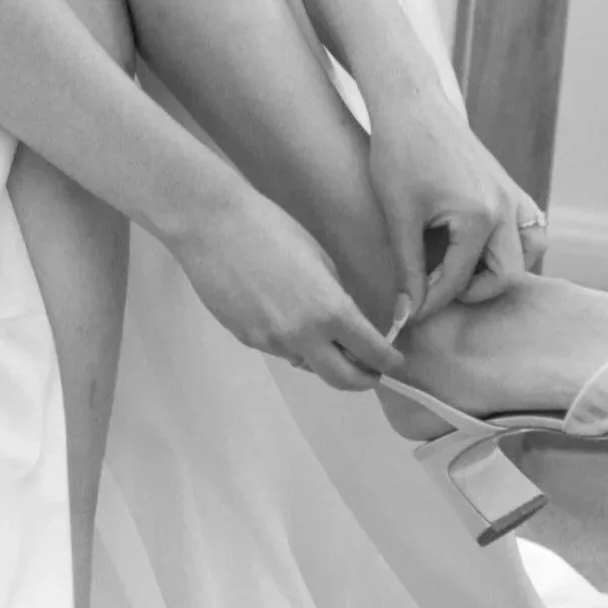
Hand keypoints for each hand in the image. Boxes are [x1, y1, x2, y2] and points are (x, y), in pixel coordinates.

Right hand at [164, 179, 401, 389]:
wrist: (213, 227)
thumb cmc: (272, 228)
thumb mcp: (320, 259)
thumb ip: (337, 298)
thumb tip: (343, 326)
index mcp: (329, 310)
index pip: (371, 351)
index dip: (388, 361)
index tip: (394, 363)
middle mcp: (302, 336)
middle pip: (342, 380)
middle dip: (363, 380)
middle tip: (370, 372)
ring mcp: (271, 342)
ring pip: (307, 364)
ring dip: (322, 357)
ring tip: (321, 334)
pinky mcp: (247, 340)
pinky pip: (280, 351)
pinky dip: (292, 343)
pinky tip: (283, 315)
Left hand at [363, 81, 543, 321]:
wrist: (412, 106)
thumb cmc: (399, 154)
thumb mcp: (399, 217)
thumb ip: (408, 269)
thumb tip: (406, 314)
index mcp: (479, 217)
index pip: (459, 280)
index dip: (431, 303)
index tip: (409, 315)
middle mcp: (506, 207)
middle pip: (508, 274)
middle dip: (473, 291)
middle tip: (438, 291)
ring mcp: (513, 194)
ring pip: (531, 250)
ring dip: (502, 268)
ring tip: (462, 270)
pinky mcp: (509, 185)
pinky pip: (528, 226)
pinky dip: (511, 244)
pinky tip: (475, 248)